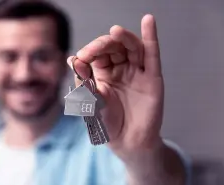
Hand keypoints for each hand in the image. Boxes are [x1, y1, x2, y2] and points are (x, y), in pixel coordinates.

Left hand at [68, 14, 163, 158]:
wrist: (126, 143)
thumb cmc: (107, 123)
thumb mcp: (91, 102)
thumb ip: (83, 82)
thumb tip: (71, 59)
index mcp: (104, 72)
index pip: (98, 54)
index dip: (90, 51)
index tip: (81, 58)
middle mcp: (122, 68)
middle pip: (115, 47)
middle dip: (103, 44)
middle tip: (92, 50)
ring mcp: (138, 72)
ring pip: (132, 47)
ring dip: (124, 37)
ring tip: (115, 31)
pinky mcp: (152, 79)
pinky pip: (152, 55)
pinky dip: (151, 37)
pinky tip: (148, 21)